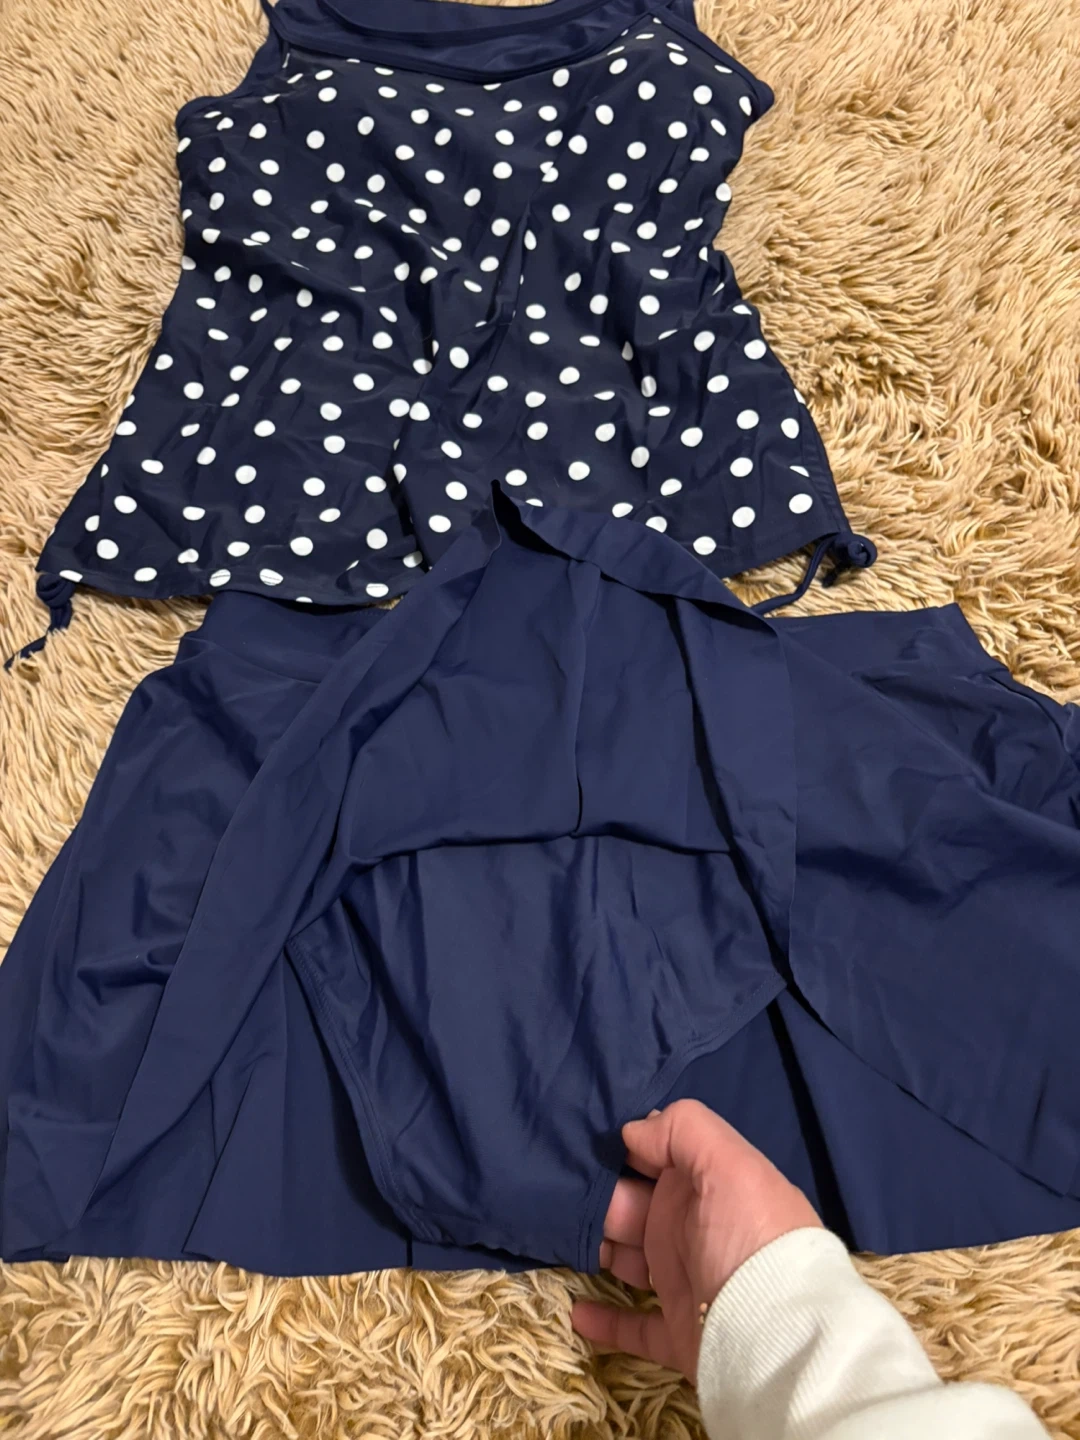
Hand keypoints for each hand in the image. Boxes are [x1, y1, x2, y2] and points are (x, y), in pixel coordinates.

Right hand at [572, 1098, 821, 1379]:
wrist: (776, 1342)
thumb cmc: (749, 1240)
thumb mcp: (729, 1166)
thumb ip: (683, 1131)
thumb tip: (634, 1129)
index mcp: (710, 1186)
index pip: (661, 1156)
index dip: (624, 1146)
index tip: (579, 1138)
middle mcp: (696, 1230)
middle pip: (633, 1205)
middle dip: (596, 1195)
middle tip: (549, 1187)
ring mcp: (687, 1283)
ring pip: (628, 1260)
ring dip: (595, 1249)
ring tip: (549, 1235)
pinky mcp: (678, 1335)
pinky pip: (634, 1326)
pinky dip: (605, 1319)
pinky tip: (576, 1310)